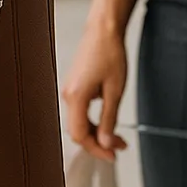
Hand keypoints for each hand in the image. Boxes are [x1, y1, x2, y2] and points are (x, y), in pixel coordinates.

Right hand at [62, 24, 129, 161]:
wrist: (103, 31)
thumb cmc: (110, 53)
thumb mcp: (115, 91)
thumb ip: (109, 119)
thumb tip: (106, 141)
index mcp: (76, 97)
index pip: (80, 135)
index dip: (96, 148)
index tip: (112, 155)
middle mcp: (68, 95)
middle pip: (78, 131)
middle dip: (98, 142)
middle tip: (119, 147)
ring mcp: (69, 90)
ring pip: (79, 122)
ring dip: (96, 132)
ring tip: (117, 136)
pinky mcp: (73, 86)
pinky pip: (80, 111)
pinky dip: (92, 120)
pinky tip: (107, 120)